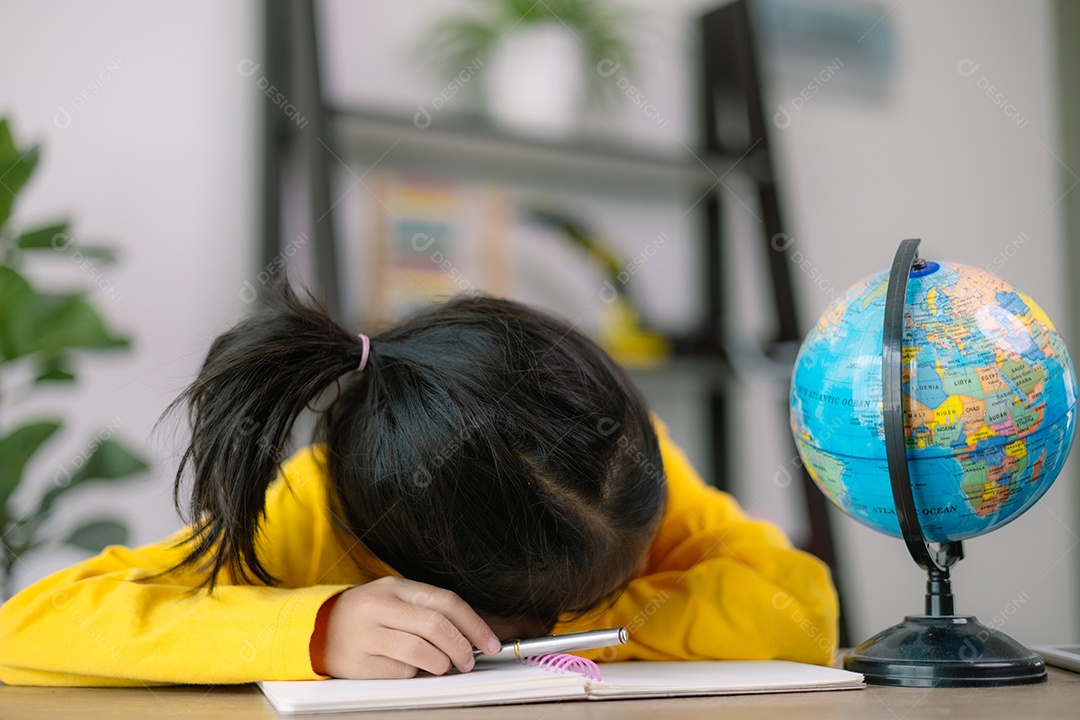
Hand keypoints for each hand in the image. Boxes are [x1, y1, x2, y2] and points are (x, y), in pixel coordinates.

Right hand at [311, 577, 501, 678]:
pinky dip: (412, 674)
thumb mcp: (394, 599)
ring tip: (441, 665)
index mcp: (395, 587)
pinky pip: (398, 672)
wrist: (316, 629)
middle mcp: (380, 607)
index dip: (473, 623)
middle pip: (435, 626)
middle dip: (461, 647)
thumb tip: (471, 634)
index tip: (490, 642)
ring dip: (440, 663)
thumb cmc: (366, 615)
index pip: (444, 601)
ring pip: (419, 652)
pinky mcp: (357, 663)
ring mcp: (366, 635)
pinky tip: (408, 668)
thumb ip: (428, 610)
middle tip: (469, 661)